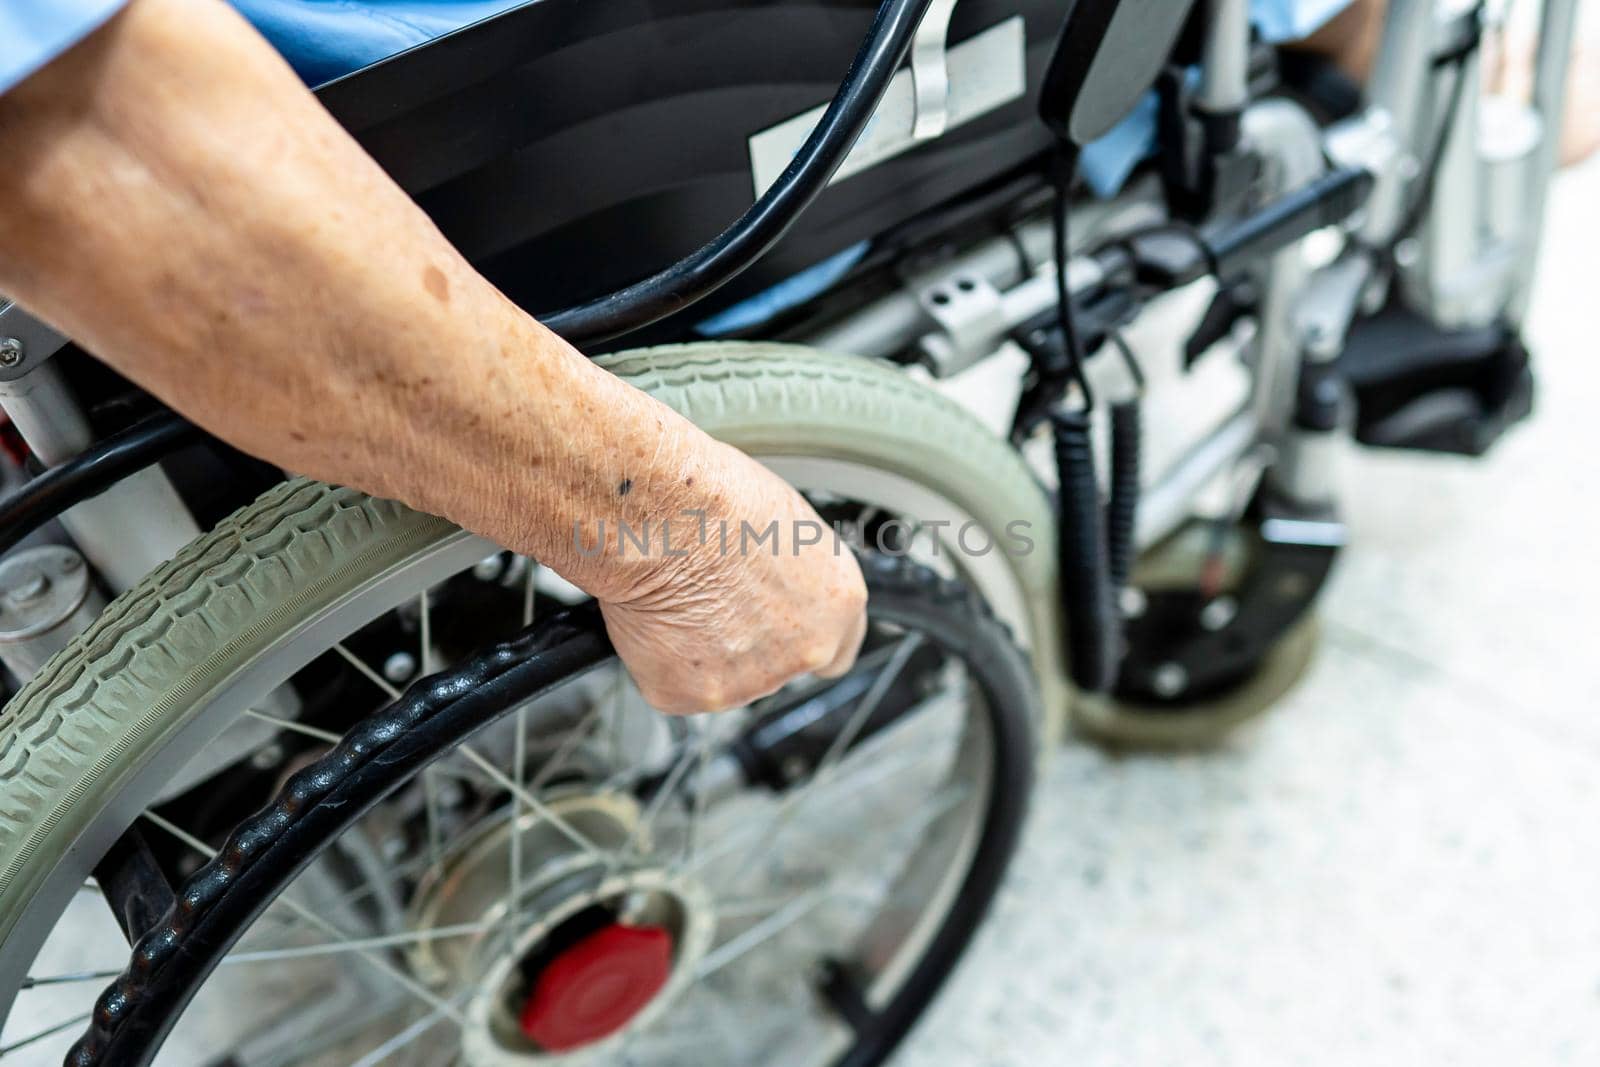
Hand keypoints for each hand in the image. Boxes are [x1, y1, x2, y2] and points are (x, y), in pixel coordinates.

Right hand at [598, 443, 867, 713]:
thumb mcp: (786, 526)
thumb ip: (795, 578)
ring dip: (703, 651)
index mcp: (838, 603)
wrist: (660, 517)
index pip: (839, 651)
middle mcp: (805, 649)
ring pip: (724, 678)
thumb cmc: (717, 500)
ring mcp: (749, 680)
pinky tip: (658, 617)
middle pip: (780, 667)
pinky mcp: (692, 694)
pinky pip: (675, 684)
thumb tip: (777, 586)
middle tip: (716, 600)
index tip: (783, 630)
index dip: (802, 639)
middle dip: (750, 645)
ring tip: (684, 594)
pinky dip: (660, 659)